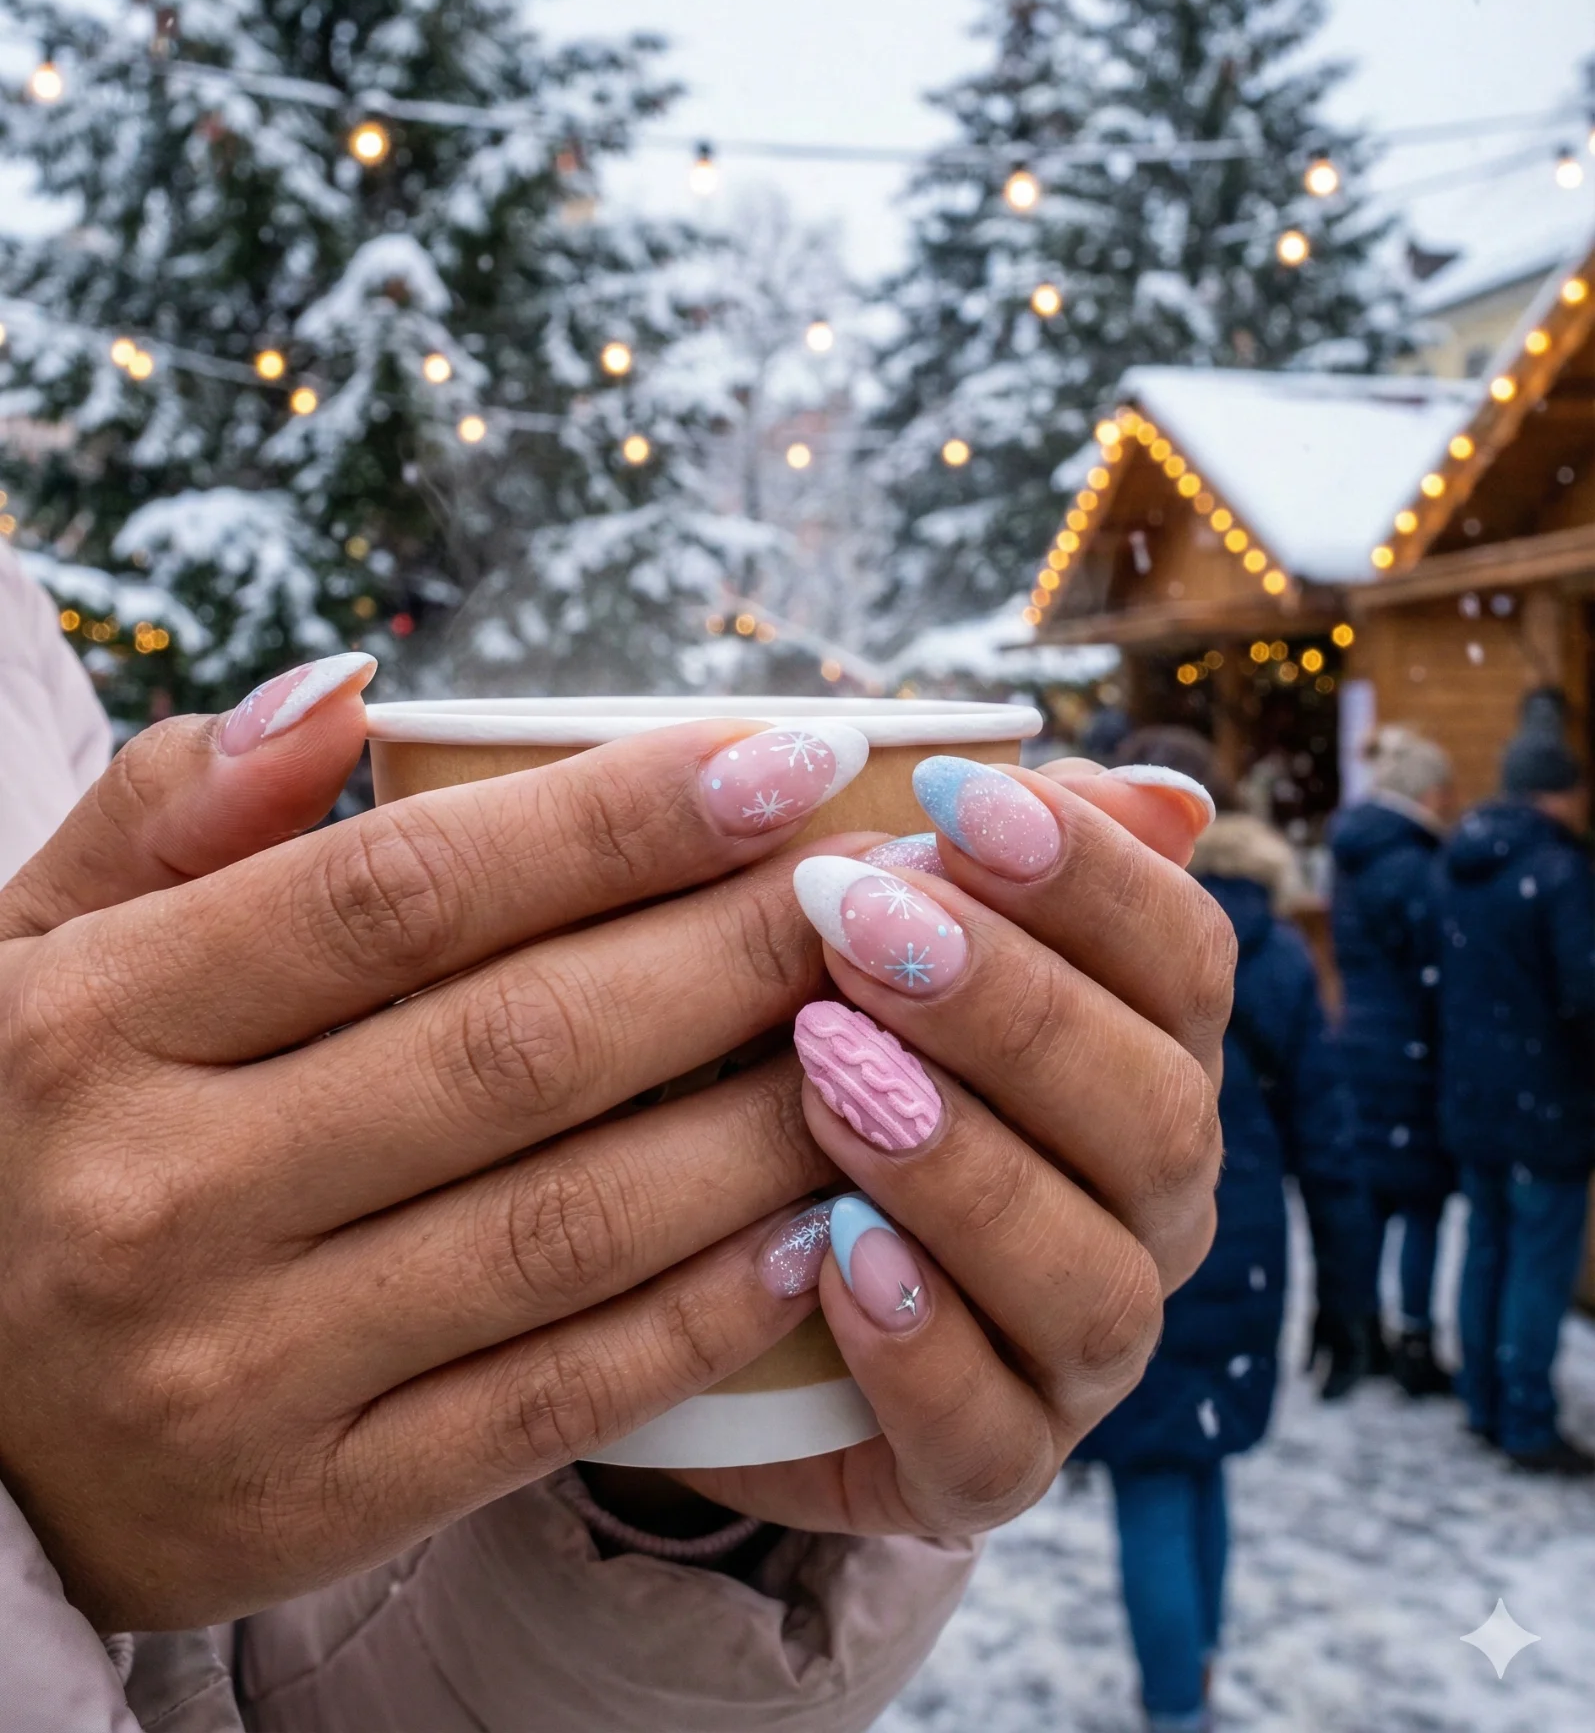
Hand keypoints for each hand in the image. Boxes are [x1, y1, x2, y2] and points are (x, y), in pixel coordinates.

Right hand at [0, 663, 871, 1628]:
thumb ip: (165, 811)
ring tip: (894, 1035)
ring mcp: (236, 1370)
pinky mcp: (305, 1508)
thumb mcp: (21, 952)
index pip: (400, 893)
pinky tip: (815, 1224)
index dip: (613, 817)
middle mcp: (160, 1196)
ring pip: (565, 1222)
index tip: (780, 759)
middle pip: (517, 1045)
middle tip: (884, 885)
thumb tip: (342, 687)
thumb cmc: (9, 1142)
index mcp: (93, 1024)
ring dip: (760, 1119)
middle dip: (732, 949)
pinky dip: (700, 1309)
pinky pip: (552, 1395)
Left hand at [677, 755, 1232, 1536]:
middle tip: (855, 924)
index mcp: (1147, 1057)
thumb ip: (998, 867)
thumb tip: (1160, 792)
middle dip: (1009, 1010)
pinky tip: (830, 1253)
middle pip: (1153, 1111)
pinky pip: (994, 1435)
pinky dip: (921, 1347)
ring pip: (1094, 1281)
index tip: (952, 801)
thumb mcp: (886, 948)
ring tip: (829, 1082)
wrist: (721, 1269)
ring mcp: (1080, 1348)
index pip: (1184, 959)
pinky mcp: (990, 1465)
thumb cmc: (826, 1061)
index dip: (1086, 875)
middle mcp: (1146, 1206)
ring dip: (963, 1170)